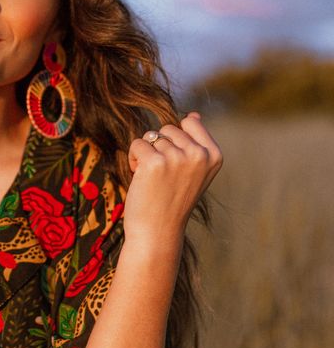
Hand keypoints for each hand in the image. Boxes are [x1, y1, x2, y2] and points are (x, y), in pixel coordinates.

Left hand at [124, 112, 222, 244]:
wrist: (158, 232)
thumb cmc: (173, 200)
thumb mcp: (194, 171)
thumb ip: (196, 143)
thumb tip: (194, 115)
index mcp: (214, 155)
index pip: (190, 122)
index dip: (176, 140)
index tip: (176, 165)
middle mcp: (199, 155)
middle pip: (168, 128)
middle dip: (160, 147)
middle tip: (163, 176)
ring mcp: (178, 157)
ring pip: (152, 136)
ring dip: (146, 155)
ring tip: (153, 180)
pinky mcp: (155, 162)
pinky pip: (137, 144)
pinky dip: (133, 159)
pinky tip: (140, 179)